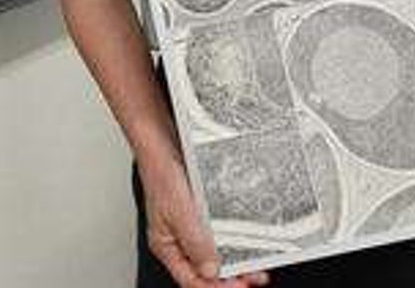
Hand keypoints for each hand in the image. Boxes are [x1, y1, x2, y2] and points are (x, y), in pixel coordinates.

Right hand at [141, 159, 269, 287]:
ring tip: (254, 264)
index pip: (191, 279)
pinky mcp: (201, 211)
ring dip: (234, 260)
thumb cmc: (160, 172)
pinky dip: (233, 240)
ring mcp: (191, 225)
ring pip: (214, 253)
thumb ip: (195, 243)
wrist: (162, 140)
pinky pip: (219, 233)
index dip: (215, 287)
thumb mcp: (179, 212)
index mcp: (167, 244)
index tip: (239, 286)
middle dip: (230, 276)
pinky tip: (245, 241)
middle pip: (205, 269)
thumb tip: (210, 270)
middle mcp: (178, 238)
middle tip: (254, 277)